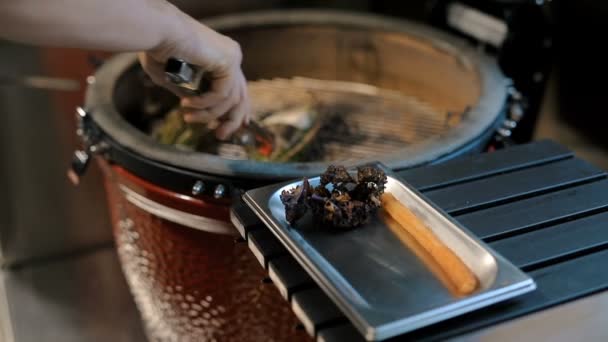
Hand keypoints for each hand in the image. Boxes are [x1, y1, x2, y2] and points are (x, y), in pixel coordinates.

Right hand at [138, 13, 249, 139]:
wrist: (157, 32)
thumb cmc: (158, 48)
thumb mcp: (172, 77)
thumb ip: (187, 91)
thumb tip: (194, 107)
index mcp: (221, 57)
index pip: (236, 88)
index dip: (235, 111)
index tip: (226, 128)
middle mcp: (230, 56)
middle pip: (242, 96)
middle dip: (232, 120)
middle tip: (219, 136)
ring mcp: (232, 57)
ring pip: (231, 100)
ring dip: (208, 114)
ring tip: (188, 118)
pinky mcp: (229, 61)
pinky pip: (222, 94)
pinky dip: (205, 104)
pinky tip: (186, 104)